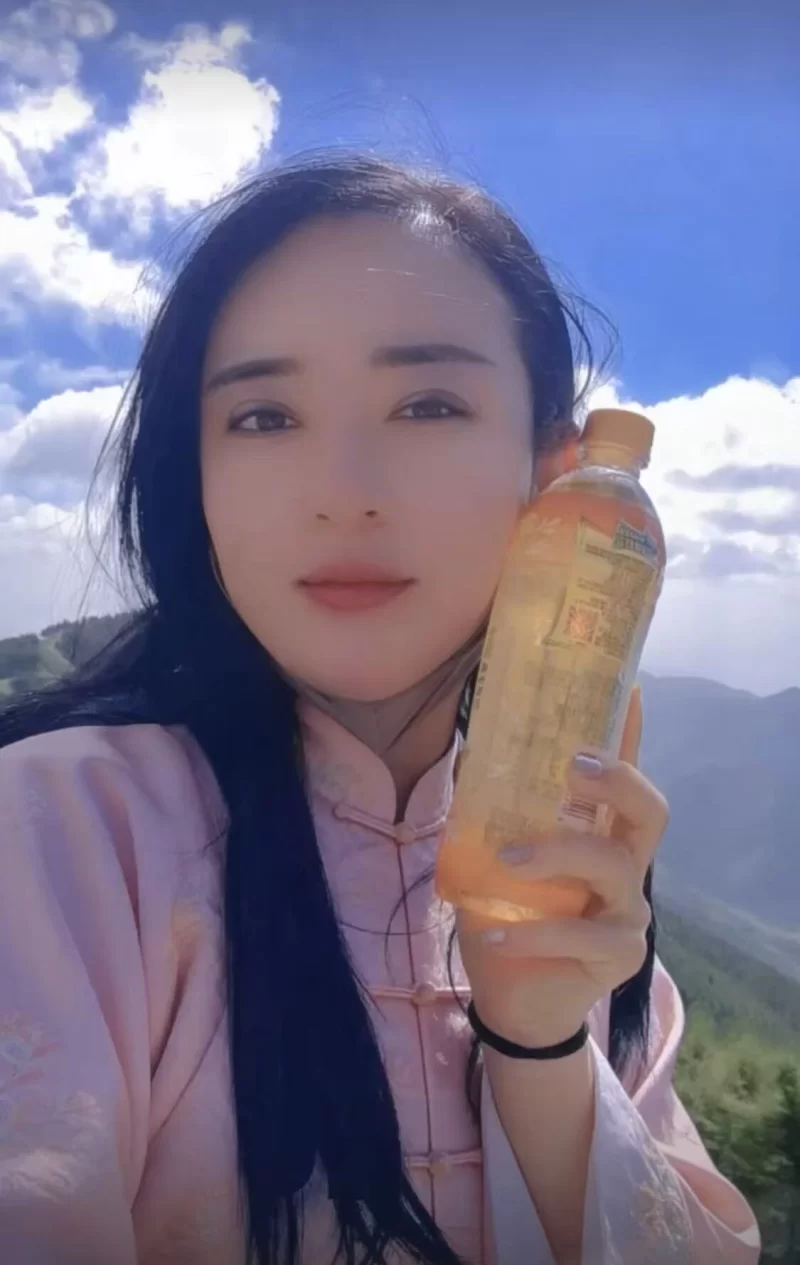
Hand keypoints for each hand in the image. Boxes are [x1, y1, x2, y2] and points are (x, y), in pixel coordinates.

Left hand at [456, 687, 668, 1047]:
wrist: (511, 999)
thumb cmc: (507, 914)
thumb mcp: (489, 856)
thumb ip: (490, 810)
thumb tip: (473, 748)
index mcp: (597, 833)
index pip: (624, 775)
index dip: (631, 734)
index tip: (629, 689)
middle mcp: (623, 864)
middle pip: (649, 811)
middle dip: (618, 781)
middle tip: (572, 766)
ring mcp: (627, 911)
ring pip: (616, 867)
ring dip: (559, 854)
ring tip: (507, 858)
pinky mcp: (619, 956)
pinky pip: (584, 936)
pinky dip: (535, 931)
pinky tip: (494, 929)